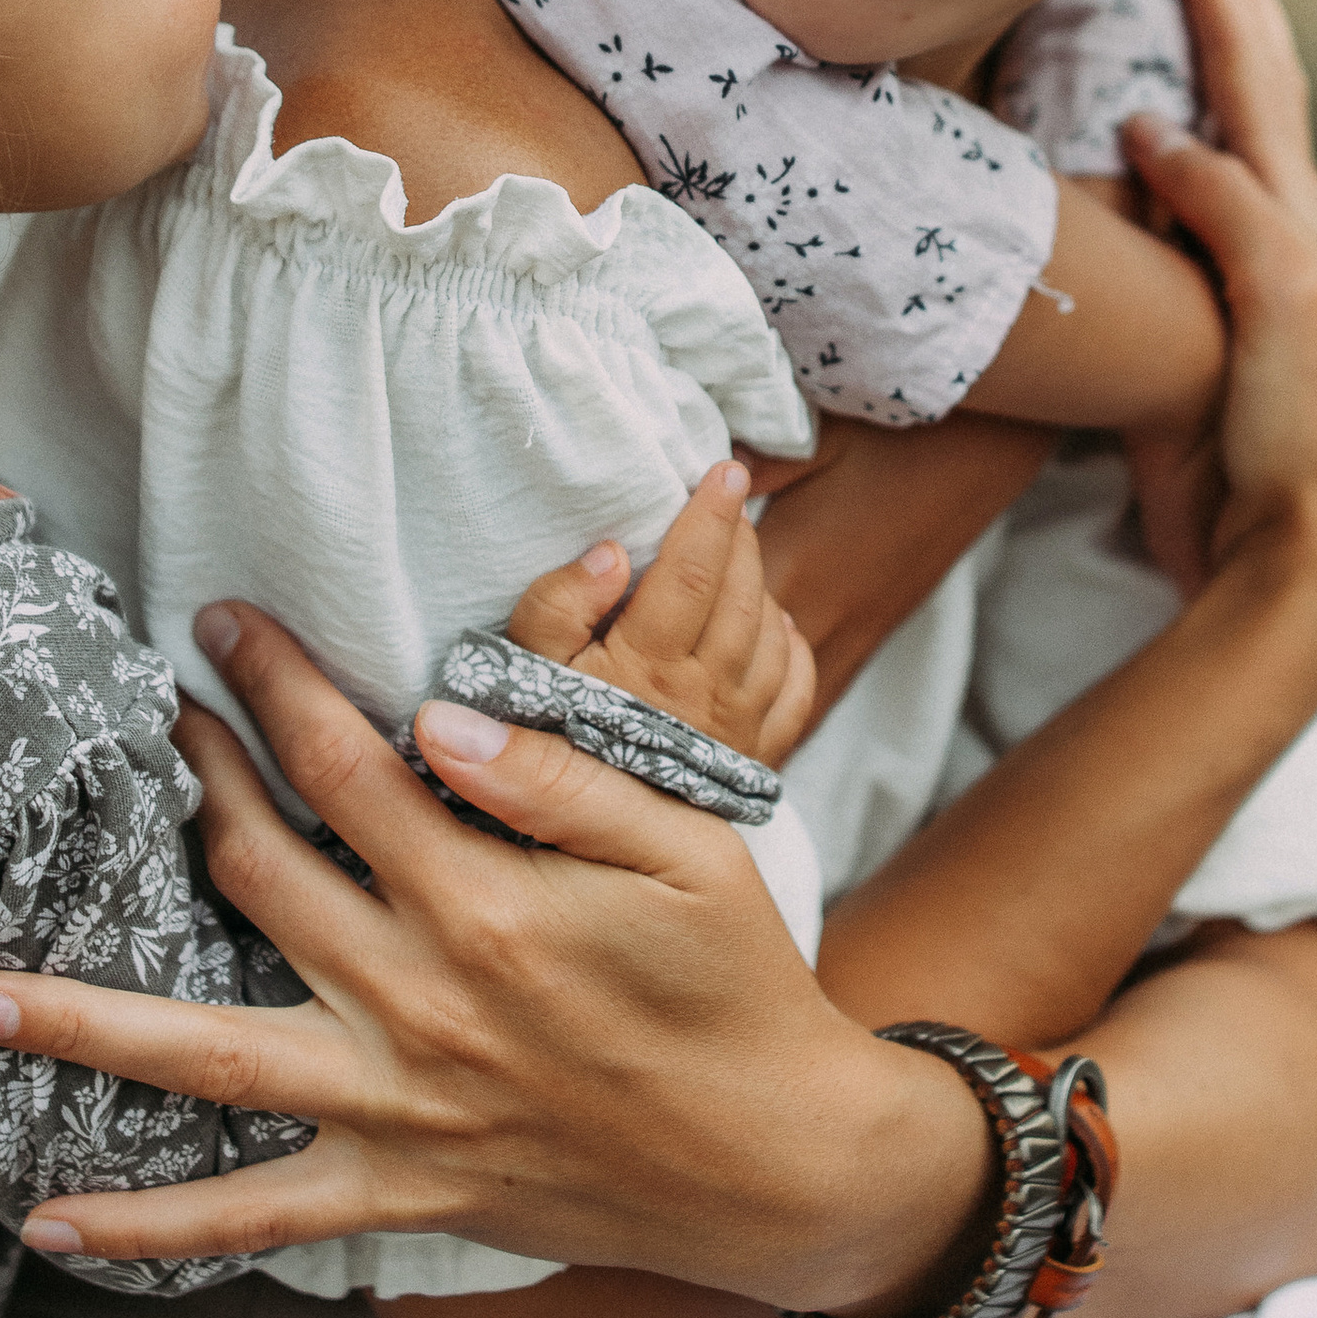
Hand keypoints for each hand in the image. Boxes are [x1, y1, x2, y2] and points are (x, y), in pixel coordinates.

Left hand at [0, 601, 994, 1310]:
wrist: (776, 1163)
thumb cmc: (735, 983)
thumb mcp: (684, 849)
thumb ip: (560, 777)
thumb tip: (439, 716)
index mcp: (487, 903)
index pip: (349, 764)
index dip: (275, 683)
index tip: (219, 620)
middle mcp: (419, 1002)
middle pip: (255, 870)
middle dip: (185, 777)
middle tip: (130, 709)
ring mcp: (396, 1107)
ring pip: (202, 1056)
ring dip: (76, 1023)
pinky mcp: (397, 1190)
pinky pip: (251, 1217)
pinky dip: (148, 1228)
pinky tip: (47, 1220)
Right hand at [498, 459, 816, 767]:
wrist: (573, 846)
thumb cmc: (536, 745)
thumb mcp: (523, 671)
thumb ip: (558, 607)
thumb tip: (612, 552)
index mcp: (648, 666)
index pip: (692, 573)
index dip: (712, 516)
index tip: (727, 471)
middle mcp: (702, 696)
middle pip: (741, 595)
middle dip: (741, 538)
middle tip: (730, 500)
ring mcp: (734, 730)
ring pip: (771, 636)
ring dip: (763, 585)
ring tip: (742, 555)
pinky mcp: (751, 759)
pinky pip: (794, 691)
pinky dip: (792, 649)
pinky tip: (778, 625)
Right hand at [1119, 0, 1316, 657]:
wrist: (1301, 546)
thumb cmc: (1307, 420)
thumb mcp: (1287, 291)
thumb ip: (1227, 201)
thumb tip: (1152, 128)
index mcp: (1298, 216)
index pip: (1255, 79)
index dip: (1225, 0)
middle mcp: (1271, 236)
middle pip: (1250, 96)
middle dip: (1231, 12)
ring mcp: (1229, 285)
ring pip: (1213, 152)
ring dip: (1198, 76)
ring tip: (1179, 17)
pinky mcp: (1184, 339)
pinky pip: (1162, 230)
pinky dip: (1149, 173)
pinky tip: (1127, 160)